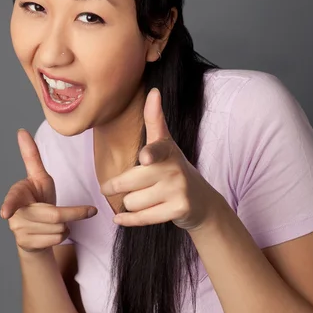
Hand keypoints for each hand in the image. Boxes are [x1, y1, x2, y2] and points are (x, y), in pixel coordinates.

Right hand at [0, 128, 96, 253]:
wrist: (36, 229)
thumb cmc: (38, 199)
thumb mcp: (39, 178)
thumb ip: (31, 156)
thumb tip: (21, 131)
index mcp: (17, 194)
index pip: (14, 200)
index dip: (10, 205)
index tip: (5, 213)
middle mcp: (14, 214)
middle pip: (54, 214)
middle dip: (75, 212)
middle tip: (90, 210)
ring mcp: (19, 231)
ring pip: (57, 227)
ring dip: (66, 224)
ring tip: (57, 221)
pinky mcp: (27, 244)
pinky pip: (56, 238)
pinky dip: (63, 235)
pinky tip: (54, 232)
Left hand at [100, 88, 222, 230]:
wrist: (200, 201)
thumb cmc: (173, 169)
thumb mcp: (166, 144)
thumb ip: (155, 120)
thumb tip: (154, 91)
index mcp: (167, 150)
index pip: (158, 149)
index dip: (150, 154)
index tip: (145, 158)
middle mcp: (175, 168)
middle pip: (129, 182)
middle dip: (116, 187)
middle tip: (112, 187)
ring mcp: (178, 190)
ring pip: (132, 202)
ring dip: (129, 204)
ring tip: (140, 199)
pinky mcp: (179, 210)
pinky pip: (142, 218)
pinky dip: (128, 221)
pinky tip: (120, 219)